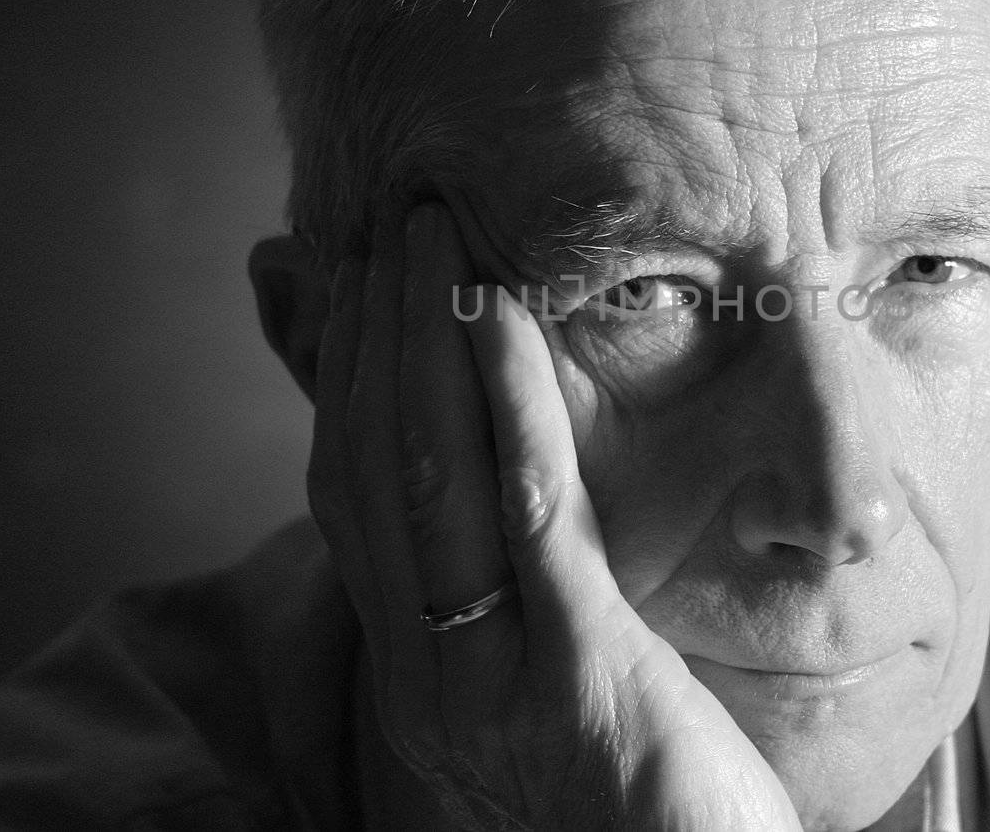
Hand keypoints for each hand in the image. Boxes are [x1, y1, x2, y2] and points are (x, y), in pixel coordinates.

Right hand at [306, 203, 801, 829]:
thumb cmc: (645, 807)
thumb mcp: (563, 684)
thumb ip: (525, 587)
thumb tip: (504, 494)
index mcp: (417, 673)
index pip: (349, 490)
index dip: (344, 371)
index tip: (360, 273)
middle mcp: (425, 676)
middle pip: (370, 464)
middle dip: (373, 331)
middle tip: (388, 216)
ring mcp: (489, 679)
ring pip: (427, 472)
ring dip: (422, 336)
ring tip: (431, 229)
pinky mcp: (576, 680)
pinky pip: (530, 512)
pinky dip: (508, 398)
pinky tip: (501, 311)